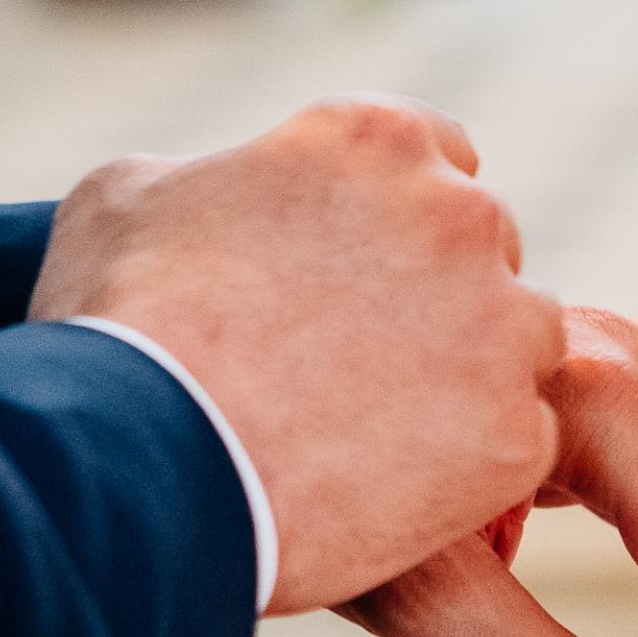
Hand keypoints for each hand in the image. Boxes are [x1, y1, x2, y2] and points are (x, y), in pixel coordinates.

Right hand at [30, 97, 564, 614]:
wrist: (131, 461)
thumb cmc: (115, 325)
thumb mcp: (128, 199)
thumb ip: (206, 176)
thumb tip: (215, 193)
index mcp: (377, 142)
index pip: (442, 157)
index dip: (403, 221)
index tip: (368, 273)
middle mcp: (462, 216)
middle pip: (491, 255)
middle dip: (444, 301)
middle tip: (363, 368)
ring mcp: (502, 328)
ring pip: (522, 350)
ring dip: (471, 383)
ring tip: (376, 440)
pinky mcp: (513, 434)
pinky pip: (518, 445)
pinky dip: (470, 472)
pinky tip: (391, 494)